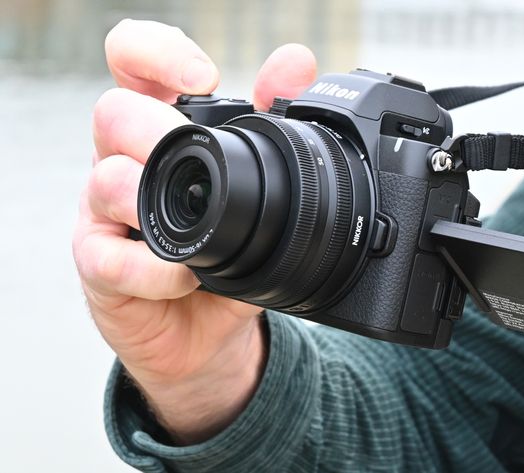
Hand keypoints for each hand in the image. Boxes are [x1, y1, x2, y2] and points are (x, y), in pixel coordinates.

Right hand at [73, 19, 316, 442]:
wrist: (213, 328)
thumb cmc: (232, 247)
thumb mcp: (260, 187)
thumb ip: (272, 122)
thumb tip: (296, 62)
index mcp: (161, 127)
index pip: (132, 62)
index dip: (155, 54)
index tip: (201, 78)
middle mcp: (126, 161)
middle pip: (114, 113)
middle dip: (159, 128)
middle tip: (198, 152)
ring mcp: (106, 215)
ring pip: (106, 181)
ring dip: (156, 200)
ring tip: (201, 228)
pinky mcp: (100, 269)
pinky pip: (110, 258)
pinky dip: (155, 269)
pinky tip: (188, 276)